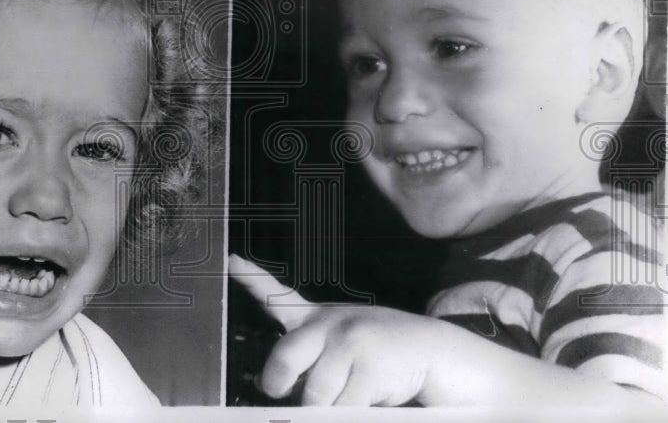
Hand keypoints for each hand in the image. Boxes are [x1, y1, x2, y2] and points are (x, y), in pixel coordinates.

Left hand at [229, 254, 445, 405]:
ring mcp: (350, 341)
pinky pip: (344, 409)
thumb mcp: (342, 344)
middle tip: (279, 394)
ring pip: (315, 397)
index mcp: (320, 318)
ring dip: (327, 411)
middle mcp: (331, 324)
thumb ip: (308, 359)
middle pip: (283, 359)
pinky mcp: (369, 365)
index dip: (252, 279)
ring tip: (351, 398)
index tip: (230, 261)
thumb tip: (270, 389)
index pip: (280, 296)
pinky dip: (350, 415)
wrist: (437, 351)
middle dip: (278, 385)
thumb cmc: (382, 355)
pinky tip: (369, 401)